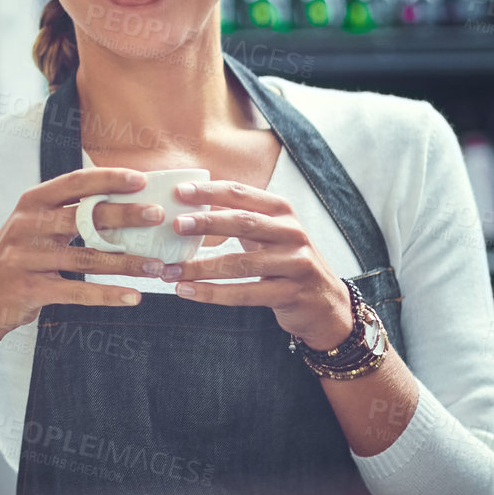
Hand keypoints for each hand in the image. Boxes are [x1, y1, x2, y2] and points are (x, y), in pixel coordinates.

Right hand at [0, 167, 169, 343]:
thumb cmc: (16, 258)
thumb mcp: (32, 227)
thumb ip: (65, 214)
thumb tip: (120, 203)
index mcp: (31, 204)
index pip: (75, 183)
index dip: (109, 179)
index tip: (141, 179)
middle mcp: (28, 226)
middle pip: (84, 217)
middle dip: (125, 214)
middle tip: (158, 216)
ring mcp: (27, 258)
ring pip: (87, 258)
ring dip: (126, 263)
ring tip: (157, 266)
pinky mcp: (31, 288)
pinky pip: (76, 292)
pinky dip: (107, 295)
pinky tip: (133, 297)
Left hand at [163, 179, 352, 349]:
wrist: (325, 303)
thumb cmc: (284, 261)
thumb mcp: (268, 233)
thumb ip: (238, 217)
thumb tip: (188, 203)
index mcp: (282, 211)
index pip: (243, 194)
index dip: (210, 191)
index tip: (179, 191)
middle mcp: (292, 233)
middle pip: (244, 222)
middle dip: (207, 222)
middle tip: (175, 224)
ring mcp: (295, 264)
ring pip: (240, 264)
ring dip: (200, 268)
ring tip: (168, 270)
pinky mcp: (291, 293)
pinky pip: (245, 293)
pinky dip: (212, 294)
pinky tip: (186, 291)